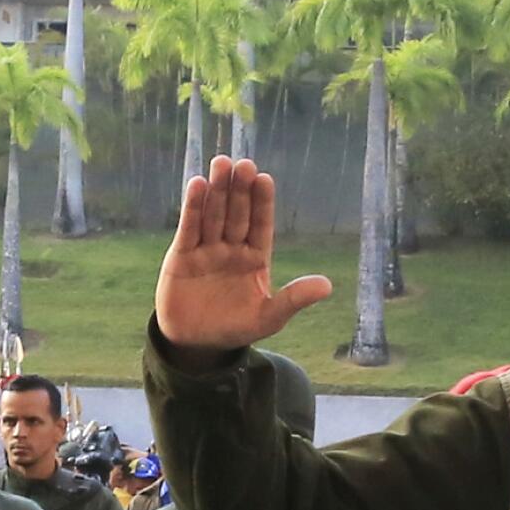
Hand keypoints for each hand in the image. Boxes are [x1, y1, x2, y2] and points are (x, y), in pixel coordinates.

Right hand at [155, 156, 332, 360]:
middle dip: (240, 189)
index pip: (261, 224)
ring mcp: (206, 249)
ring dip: (217, 190)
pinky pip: (189, 228)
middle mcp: (232, 248)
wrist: (197, 345)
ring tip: (221, 163)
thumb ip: (294, 299)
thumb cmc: (235, 329)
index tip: (265, 179)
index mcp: (255, 257)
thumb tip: (328, 286)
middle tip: (244, 164)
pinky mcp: (182, 255)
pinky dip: (193, 208)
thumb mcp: (269, 318)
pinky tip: (197, 185)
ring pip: (213, 214)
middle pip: (237, 213)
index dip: (262, 202)